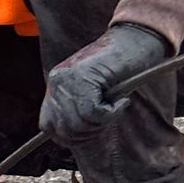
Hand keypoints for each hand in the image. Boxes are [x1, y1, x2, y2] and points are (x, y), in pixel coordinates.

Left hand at [39, 22, 167, 144]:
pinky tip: (121, 101)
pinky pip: (94, 113)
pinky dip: (112, 112)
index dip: (69, 136)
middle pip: (65, 130)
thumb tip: (71, 140)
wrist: (135, 42)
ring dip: (103, 121)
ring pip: (80, 124)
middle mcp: (56, 81)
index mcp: (55, 85)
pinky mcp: (83, 78)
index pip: (48, 126)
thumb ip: (77, 110)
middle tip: (109, 116)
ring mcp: (68, 79)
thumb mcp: (91, 93)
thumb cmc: (119, 70)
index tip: (91, 129)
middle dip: (90, 132)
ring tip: (116, 105)